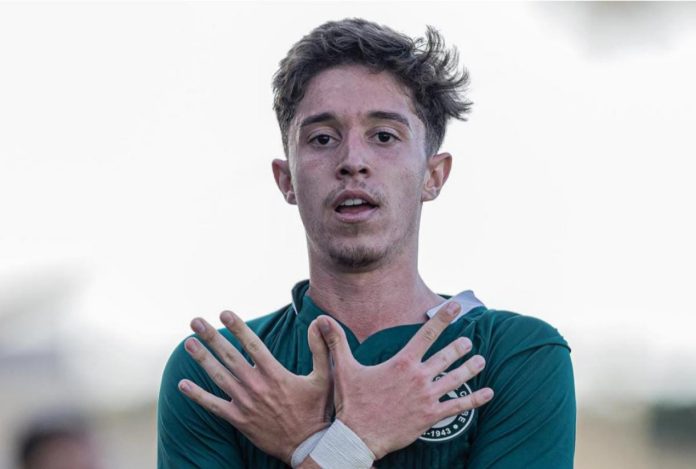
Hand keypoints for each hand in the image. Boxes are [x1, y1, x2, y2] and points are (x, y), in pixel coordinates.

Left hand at [178, 311, 331, 463]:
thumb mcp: (325, 378)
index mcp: (275, 374)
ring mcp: (245, 403)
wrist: (307, 446)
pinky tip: (183, 385)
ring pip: (219, 377)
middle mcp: (256, 386)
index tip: (224, 313)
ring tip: (188, 343)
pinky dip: (197, 395)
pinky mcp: (239, 420)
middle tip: (196, 321)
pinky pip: (214, 406)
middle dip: (211, 337)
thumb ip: (322, 349)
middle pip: (229, 356)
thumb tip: (319, 323)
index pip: (252, 345)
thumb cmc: (317, 410)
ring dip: (202, 359)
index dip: (237, 328)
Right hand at [317, 302, 493, 459]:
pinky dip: (476, 399)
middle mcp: (419, 376)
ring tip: (481, 361)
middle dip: (461, 347)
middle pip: (448, 356)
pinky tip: (488, 393)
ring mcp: (427, 397)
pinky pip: (459, 406)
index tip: (456, 306)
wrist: (358, 437)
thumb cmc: (352, 402)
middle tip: (469, 343)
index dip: (444, 318)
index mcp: (402, 362)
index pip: (427, 333)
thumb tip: (321, 319)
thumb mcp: (344, 368)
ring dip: (471, 369)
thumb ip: (336, 342)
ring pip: (456, 378)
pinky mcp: (432, 416)